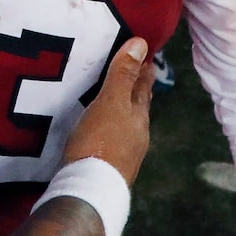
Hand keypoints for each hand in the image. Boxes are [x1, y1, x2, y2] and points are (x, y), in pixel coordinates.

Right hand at [62, 36, 155, 186]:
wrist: (88, 191)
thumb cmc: (100, 143)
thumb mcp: (110, 103)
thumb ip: (123, 75)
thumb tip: (142, 43)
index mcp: (139, 117)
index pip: (143, 87)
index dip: (144, 70)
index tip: (146, 55)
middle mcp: (137, 136)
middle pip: (138, 108)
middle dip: (137, 91)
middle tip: (136, 74)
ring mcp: (125, 155)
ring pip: (128, 125)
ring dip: (124, 112)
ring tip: (115, 101)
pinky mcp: (109, 168)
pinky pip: (113, 140)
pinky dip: (110, 129)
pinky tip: (101, 132)